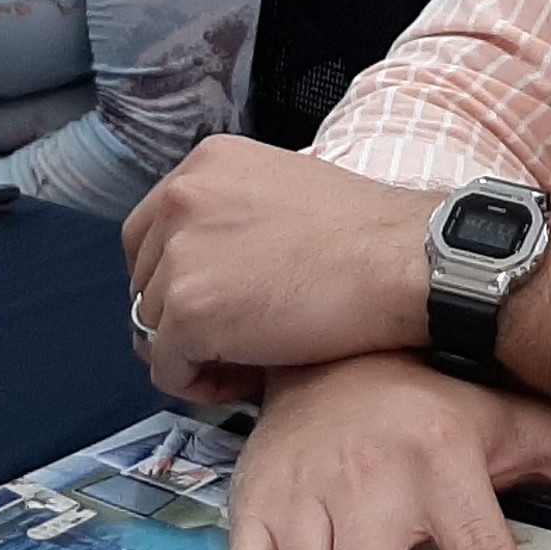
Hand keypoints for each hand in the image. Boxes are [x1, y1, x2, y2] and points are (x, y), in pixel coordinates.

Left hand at [122, 137, 432, 405]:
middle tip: (234, 340)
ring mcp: (179, 255)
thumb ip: (233, 216)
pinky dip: (201, 385)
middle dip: (180, 318)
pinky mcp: (188, 310)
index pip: (148, 232)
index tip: (218, 304)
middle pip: (143, 282)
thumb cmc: (369, 235)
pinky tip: (249, 379)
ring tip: (249, 361)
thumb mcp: (285, 191)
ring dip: (195, 353)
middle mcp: (180, 199)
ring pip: (152, 329)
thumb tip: (213, 268)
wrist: (407, 260)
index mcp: (204, 164)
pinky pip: (168, 369)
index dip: (176, 278)